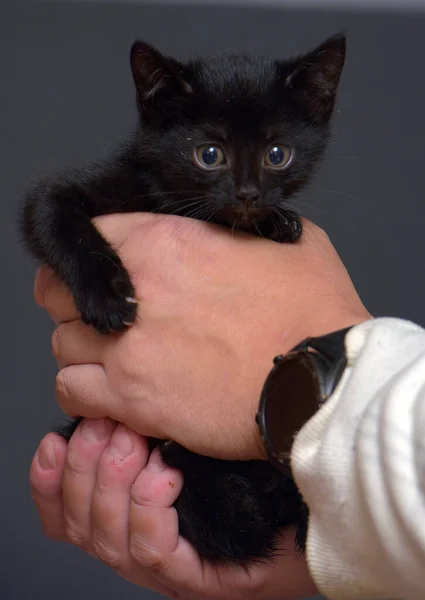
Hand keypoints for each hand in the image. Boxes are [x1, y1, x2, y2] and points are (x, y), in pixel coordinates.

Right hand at [30, 419, 317, 599]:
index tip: (55, 439)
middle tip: (107, 428)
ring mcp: (169, 570)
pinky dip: (148, 508)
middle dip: (82, 470)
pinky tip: (166, 475)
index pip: (64, 514)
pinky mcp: (200, 581)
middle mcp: (141, 547)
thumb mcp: (191, 440)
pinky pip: (151, 550)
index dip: (48, 481)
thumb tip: (114, 397)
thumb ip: (149, 427)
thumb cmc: (253, 476)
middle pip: (78, 525)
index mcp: (131, 517)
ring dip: (113, 483)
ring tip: (134, 444)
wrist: (314, 511)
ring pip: (107, 539)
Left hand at [35, 213, 369, 459]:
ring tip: (112, 356)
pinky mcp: (133, 399)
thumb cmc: (314, 314)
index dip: (95, 253)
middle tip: (103, 313)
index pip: (93, 236)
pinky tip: (108, 390)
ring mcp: (128, 348)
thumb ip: (247, 229)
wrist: (322, 379)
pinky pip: (70, 391)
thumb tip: (245, 229)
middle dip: (76, 300)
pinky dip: (81, 390)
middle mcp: (137, 291)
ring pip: (62, 341)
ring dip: (83, 346)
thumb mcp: (290, 242)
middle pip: (60, 290)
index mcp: (167, 244)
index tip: (106, 270)